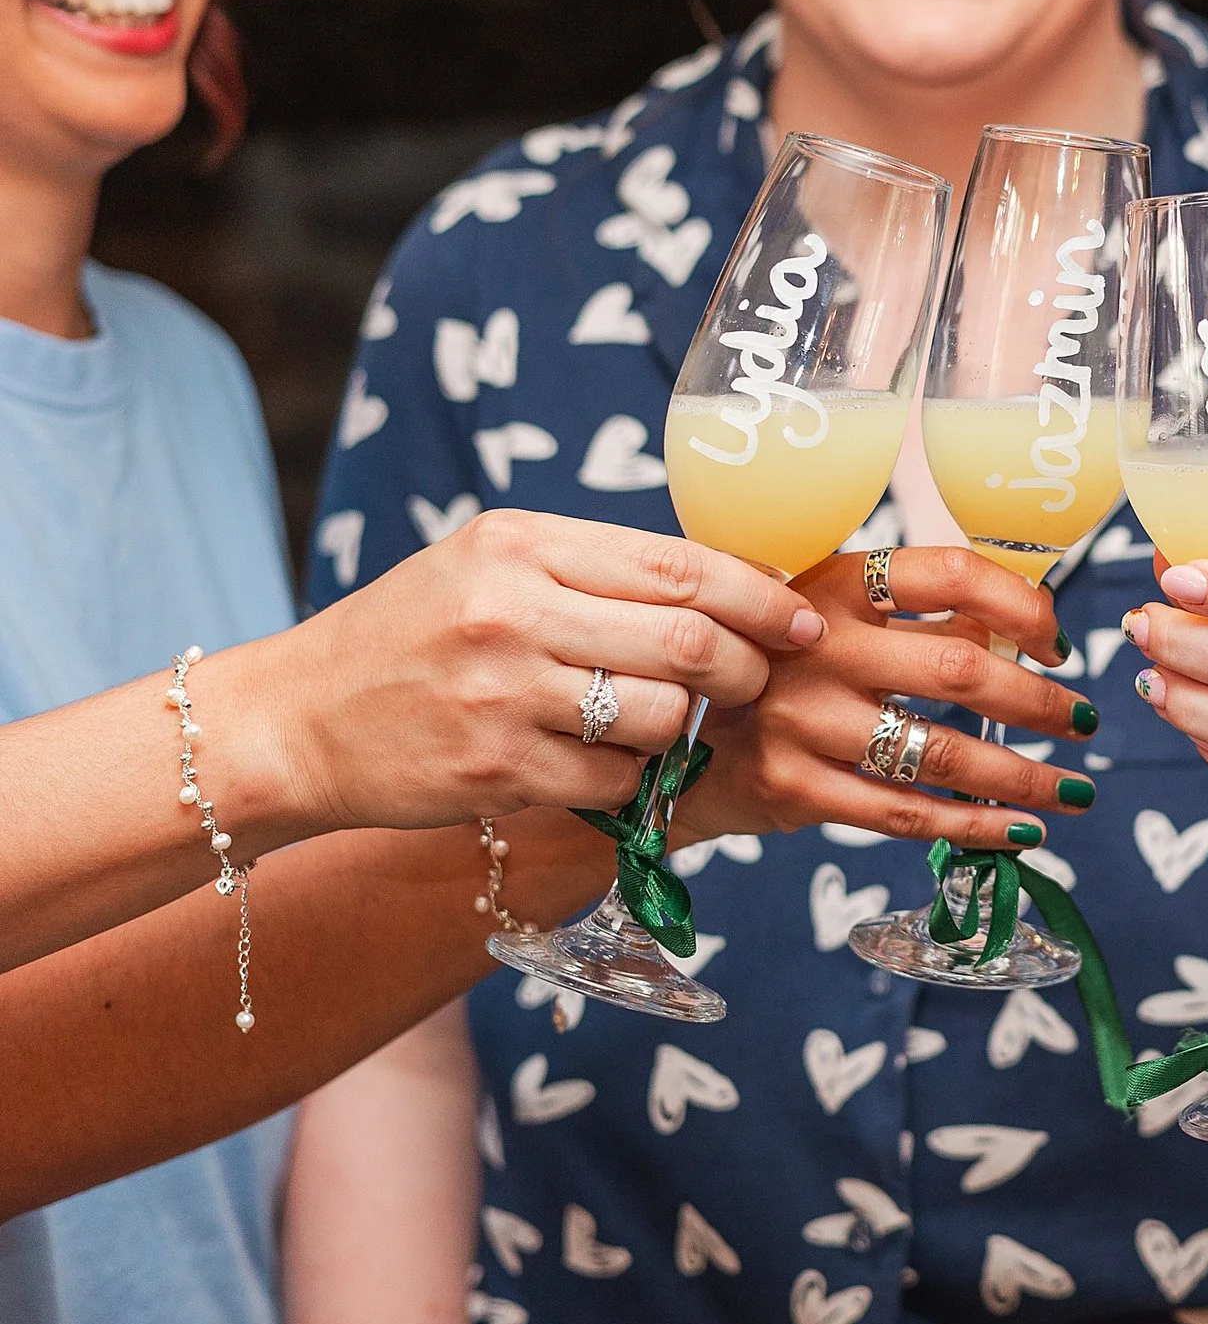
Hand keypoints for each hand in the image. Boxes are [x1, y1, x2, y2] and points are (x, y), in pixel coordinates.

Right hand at [261, 511, 821, 830]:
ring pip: (662, 714)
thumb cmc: (414, 638)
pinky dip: (632, 779)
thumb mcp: (492, 568)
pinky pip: (615, 780)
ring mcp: (500, 693)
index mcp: (521, 543)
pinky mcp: (494, 769)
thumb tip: (731, 585)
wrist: (293, 720)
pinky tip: (604, 766)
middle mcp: (512, 610)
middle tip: (753, 681)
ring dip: (687, 728)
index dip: (758, 596)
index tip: (798, 619)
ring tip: (667, 725)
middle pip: (689, 640)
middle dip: (745, 667)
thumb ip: (596, 571)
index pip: (680, 565)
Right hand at [682, 546, 1099, 851]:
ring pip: (942, 754)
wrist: (679, 737)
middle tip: (1084, 720)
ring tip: (1074, 789)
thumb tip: (1034, 632)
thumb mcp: (838, 616)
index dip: (1024, 605)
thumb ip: (923, 617)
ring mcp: (801, 719)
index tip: (1058, 642)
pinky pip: (906, 814)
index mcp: (836, 582)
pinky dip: (975, 826)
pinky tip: (1023, 831)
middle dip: (1042, 703)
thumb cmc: (789, 668)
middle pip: (961, 669)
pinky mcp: (794, 787)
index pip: (952, 573)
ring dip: (1025, 776)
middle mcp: (815, 645)